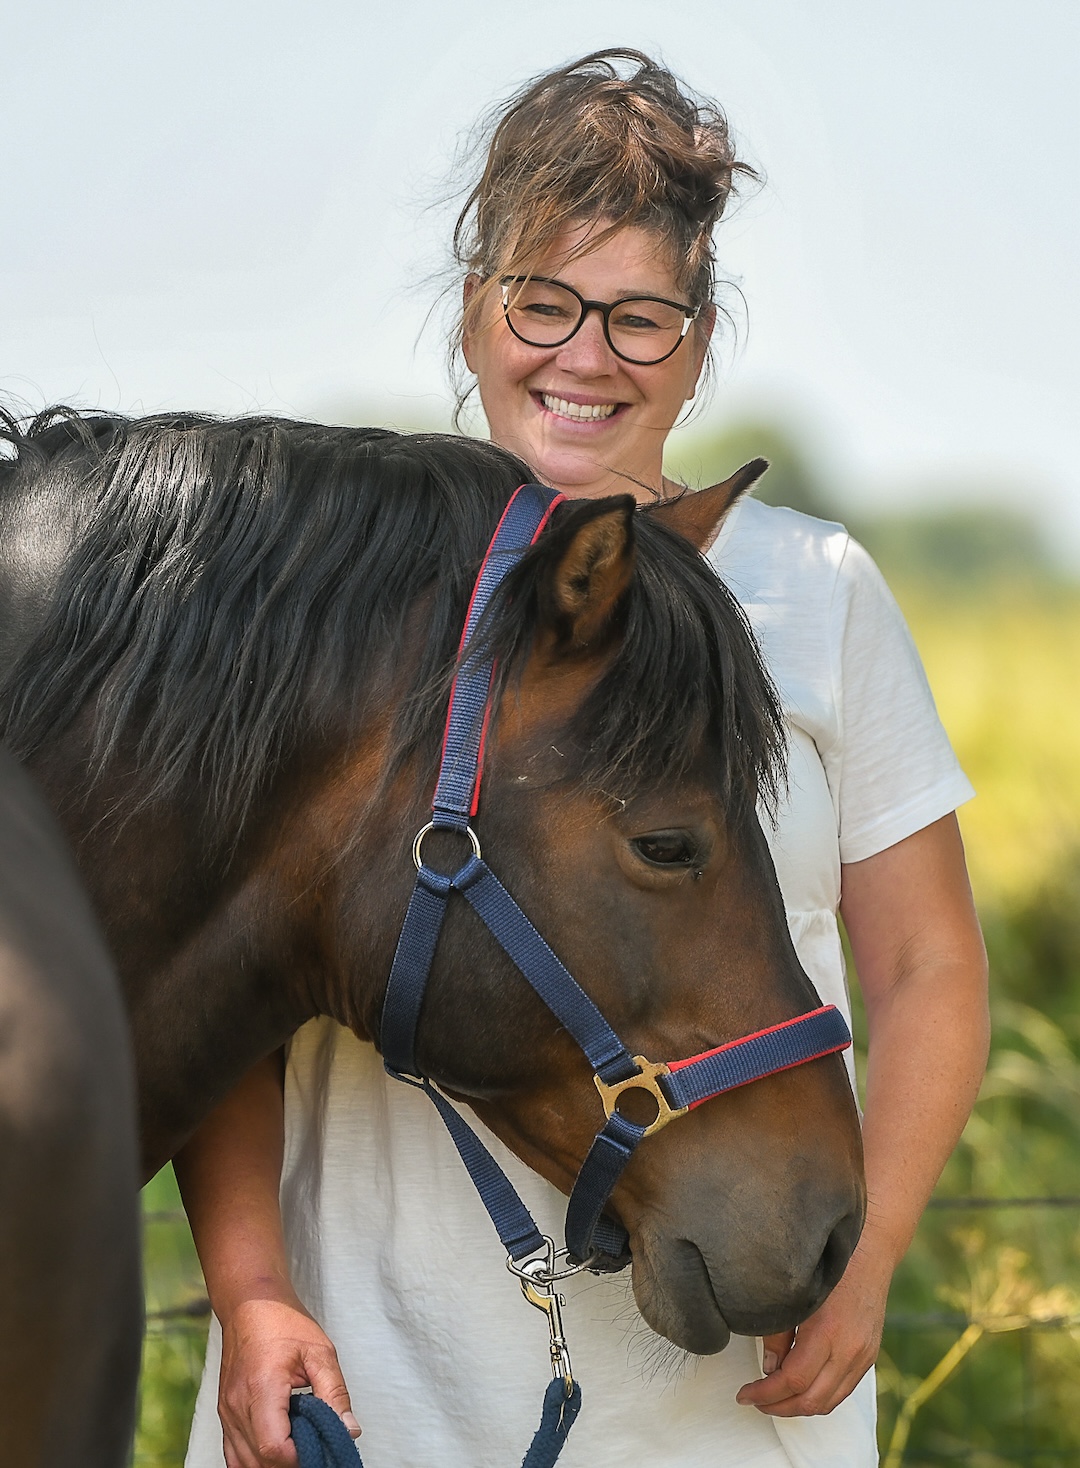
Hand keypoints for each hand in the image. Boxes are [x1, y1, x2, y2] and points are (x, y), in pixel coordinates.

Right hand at [217, 1295, 359, 1467]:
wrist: (250, 1305)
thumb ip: (335, 1392)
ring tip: (299, 1444)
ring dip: (272, 1465)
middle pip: (259, 1462)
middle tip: (315, 1446)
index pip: (274, 1448)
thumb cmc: (283, 1322)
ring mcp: (227, 1413)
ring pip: (244, 1464)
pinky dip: (254, 1461)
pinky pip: (234, 1455)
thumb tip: (349, 1429)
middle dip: (291, 1463)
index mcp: (261, 1387)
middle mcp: (237, 1405)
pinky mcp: (225, 1415)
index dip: (301, 1456)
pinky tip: (276, 1452)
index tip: (321, 1446)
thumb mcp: (320, 1351)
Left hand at [735, 1245, 890, 1416]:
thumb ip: (778, 1332)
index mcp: (827, 1331)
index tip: (744, 1394)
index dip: (765, 1393)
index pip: (793, 1380)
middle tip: (754, 1400)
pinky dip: (819, 1397)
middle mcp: (849, 1349)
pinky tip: (800, 1388)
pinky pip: (842, 1391)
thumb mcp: (794, 1293)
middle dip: (778, 1407)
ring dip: (799, 1407)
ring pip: (829, 1402)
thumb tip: (769, 1369)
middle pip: (811, 1399)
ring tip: (773, 1399)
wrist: (871, 1253)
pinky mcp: (869, 1357)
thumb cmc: (827, 1265)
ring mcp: (863, 1356)